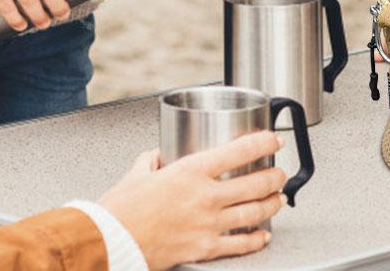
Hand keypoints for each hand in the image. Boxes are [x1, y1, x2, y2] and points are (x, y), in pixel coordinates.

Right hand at [98, 132, 285, 270]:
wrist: (109, 242)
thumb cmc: (121, 208)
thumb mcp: (138, 171)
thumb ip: (153, 160)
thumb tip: (158, 156)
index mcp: (191, 170)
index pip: (240, 151)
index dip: (264, 144)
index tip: (274, 140)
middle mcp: (205, 196)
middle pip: (255, 183)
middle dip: (275, 177)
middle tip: (280, 172)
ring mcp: (207, 224)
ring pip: (253, 213)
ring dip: (272, 205)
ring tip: (279, 199)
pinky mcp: (203, 249)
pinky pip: (239, 245)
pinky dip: (255, 240)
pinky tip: (262, 235)